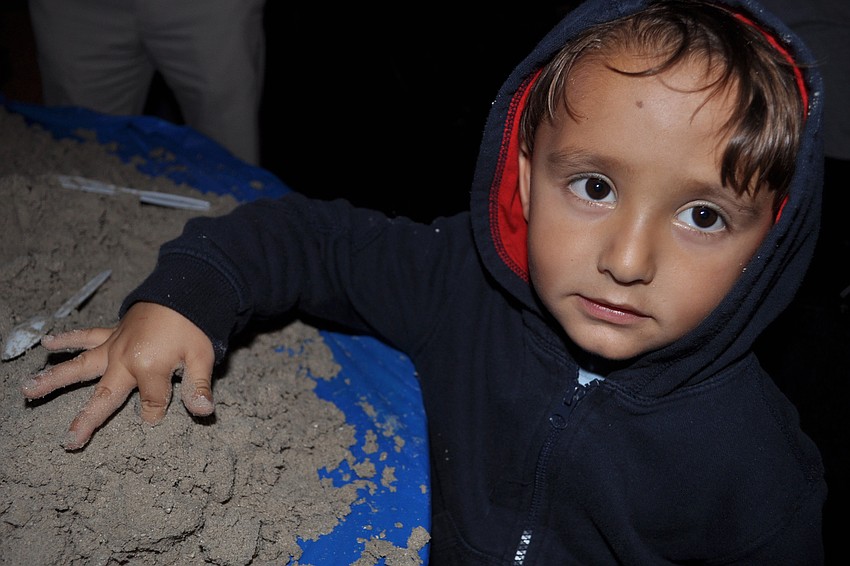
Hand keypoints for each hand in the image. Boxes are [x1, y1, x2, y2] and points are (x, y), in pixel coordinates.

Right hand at [21, 302, 215, 449]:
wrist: (187, 291)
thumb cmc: (195, 326)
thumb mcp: (202, 358)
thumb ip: (197, 387)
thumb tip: (203, 411)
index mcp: (149, 367)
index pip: (152, 404)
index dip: (158, 412)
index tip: (161, 412)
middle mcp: (125, 359)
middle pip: (104, 395)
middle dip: (87, 420)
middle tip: (69, 439)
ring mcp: (114, 346)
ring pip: (81, 365)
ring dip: (55, 378)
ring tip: (29, 389)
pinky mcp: (111, 333)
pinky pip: (86, 337)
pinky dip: (68, 338)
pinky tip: (48, 341)